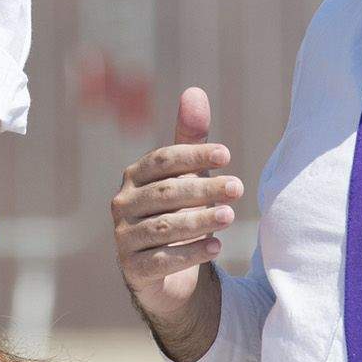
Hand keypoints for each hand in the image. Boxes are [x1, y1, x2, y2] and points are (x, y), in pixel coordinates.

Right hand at [111, 88, 242, 332]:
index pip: (162, 160)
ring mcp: (124, 238)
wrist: (165, 271)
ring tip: (229, 216)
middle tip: (238, 187)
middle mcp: (123, 205)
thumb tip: (194, 90)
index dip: (193, 155)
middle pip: (166, 193)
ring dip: (198, 220)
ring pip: (163, 227)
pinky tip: (215, 247)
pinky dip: (189, 253)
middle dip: (203, 189)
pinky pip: (161, 260)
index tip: (227, 155)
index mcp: (134, 176)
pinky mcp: (134, 270)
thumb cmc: (177, 211)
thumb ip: (190, 138)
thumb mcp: (186, 175)